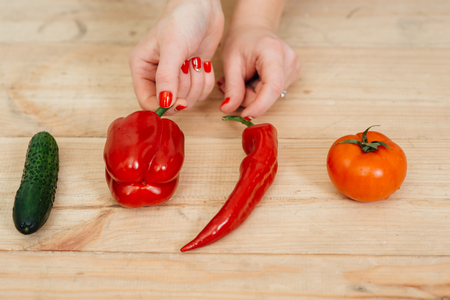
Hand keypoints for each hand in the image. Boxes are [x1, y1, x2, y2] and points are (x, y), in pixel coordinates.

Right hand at [129, 0, 223, 114]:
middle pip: (170, 103)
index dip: (164, 106)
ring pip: (187, 100)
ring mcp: (176, 77)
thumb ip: (167, 78)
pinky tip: (203, 63)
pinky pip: (200, 94)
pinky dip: (206, 81)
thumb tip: (164, 104)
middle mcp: (157, 75)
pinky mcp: (192, 77)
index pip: (147, 102)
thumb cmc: (183, 19)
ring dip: (197, 83)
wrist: (204, 6)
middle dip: (185, 88)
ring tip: (195, 61)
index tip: (179, 100)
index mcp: (142, 68)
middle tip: (188, 66)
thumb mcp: (173, 48)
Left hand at [219, 22, 299, 118]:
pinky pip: (271, 94)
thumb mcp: (231, 61)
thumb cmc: (242, 39)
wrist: (253, 28)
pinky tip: (252, 78)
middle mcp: (289, 62)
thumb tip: (228, 109)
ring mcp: (293, 69)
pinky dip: (257, 91)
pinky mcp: (292, 76)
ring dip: (251, 94)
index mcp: (274, 53)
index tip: (244, 116)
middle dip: (247, 97)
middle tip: (230, 84)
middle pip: (268, 95)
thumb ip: (232, 88)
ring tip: (242, 77)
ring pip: (268, 97)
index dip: (259, 106)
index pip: (272, 88)